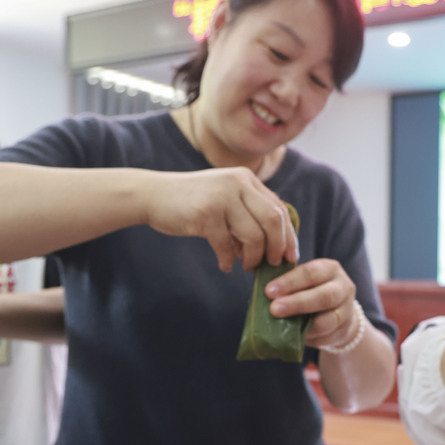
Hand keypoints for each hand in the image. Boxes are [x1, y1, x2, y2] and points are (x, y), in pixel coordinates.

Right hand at [144, 168, 298, 272]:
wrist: (153, 195)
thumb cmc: (192, 202)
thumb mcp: (225, 196)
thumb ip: (248, 210)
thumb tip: (276, 241)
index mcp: (246, 179)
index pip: (279, 209)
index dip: (288, 236)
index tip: (290, 256)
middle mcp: (237, 183)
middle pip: (273, 221)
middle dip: (277, 247)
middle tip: (272, 264)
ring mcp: (222, 197)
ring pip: (254, 236)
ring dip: (253, 257)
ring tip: (246, 266)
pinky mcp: (206, 213)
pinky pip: (227, 245)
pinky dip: (228, 260)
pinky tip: (225, 265)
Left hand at [265, 258, 359, 349]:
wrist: (338, 311)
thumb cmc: (313, 291)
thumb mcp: (304, 281)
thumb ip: (289, 283)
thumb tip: (265, 292)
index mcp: (330, 269)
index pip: (311, 273)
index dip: (289, 282)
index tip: (269, 291)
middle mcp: (343, 287)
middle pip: (324, 296)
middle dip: (297, 303)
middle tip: (274, 309)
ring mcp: (347, 310)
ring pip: (328, 320)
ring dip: (304, 325)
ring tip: (284, 327)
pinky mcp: (344, 330)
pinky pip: (326, 337)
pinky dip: (309, 338)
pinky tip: (295, 337)